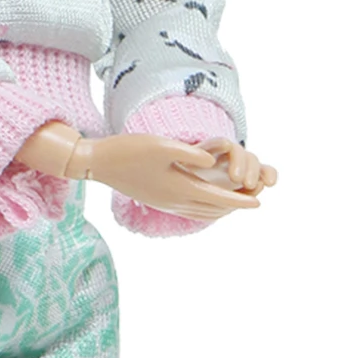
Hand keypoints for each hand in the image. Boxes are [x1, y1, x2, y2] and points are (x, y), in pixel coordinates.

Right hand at [85, 132, 264, 220]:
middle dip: (236, 207)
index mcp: (179, 187)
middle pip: (213, 208)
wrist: (99, 164)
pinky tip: (208, 203)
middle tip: (255, 202)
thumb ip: (189, 153)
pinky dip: (206, 209)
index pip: (217, 198)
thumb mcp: (160, 145)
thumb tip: (212, 160)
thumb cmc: (129, 150)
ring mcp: (166, 202)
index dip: (239, 200)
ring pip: (203, 212)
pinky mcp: (159, 200)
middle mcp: (175, 200)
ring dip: (222, 209)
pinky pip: (191, 210)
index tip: (259, 201)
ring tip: (237, 204)